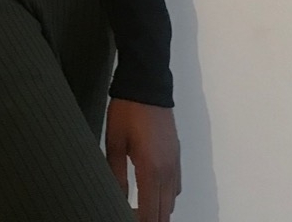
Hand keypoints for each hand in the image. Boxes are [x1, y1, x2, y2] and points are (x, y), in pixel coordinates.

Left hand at [105, 99, 180, 221]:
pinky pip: (176, 185)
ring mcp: (175, 162)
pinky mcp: (176, 154)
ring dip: (159, 209)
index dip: (140, 221)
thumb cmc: (128, 110)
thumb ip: (116, 174)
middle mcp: (168, 170)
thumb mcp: (114, 142)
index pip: (150, 212)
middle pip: (164, 212)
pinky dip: (167, 196)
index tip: (128, 218)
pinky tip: (153, 190)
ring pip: (172, 201)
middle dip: (150, 218)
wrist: (147, 84)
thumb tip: (118, 197)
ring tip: (141, 208)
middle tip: (133, 215)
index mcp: (151, 169)